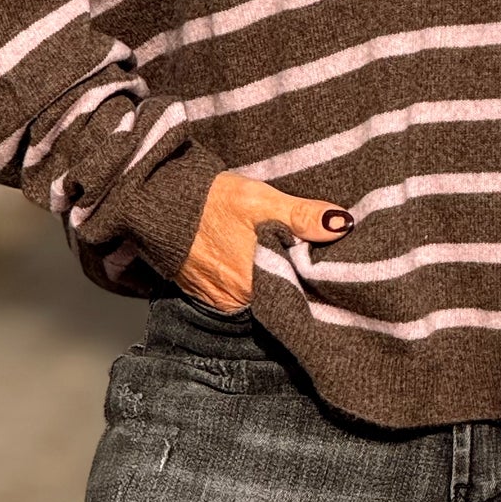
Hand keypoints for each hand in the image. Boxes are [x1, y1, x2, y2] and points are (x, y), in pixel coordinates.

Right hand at [179, 170, 351, 311]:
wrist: (158, 204)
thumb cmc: (209, 200)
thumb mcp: (259, 199)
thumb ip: (302, 215)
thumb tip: (342, 225)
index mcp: (254, 283)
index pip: (301, 294)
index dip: (317, 281)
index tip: (331, 267)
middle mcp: (238, 301)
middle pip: (283, 298)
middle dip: (299, 282)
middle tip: (314, 261)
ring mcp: (222, 302)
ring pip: (265, 298)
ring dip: (278, 283)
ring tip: (288, 261)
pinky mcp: (210, 298)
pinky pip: (243, 297)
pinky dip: (256, 284)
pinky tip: (262, 266)